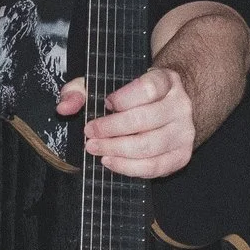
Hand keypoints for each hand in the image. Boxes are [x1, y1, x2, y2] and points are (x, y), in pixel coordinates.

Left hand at [58, 66, 197, 177]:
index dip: (123, 98)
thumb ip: (80, 90)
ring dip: (116, 150)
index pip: (148, 88)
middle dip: (110, 129)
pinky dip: (129, 168)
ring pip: (148, 146)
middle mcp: (180, 106)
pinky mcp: (182, 155)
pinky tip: (110, 161)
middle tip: (90, 133)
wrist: (167, 108)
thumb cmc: (133, 97)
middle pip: (144, 120)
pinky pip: (155, 167)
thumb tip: (65, 107)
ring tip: (95, 148)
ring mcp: (184, 132)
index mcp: (166, 81)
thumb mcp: (107, 83)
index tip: (106, 103)